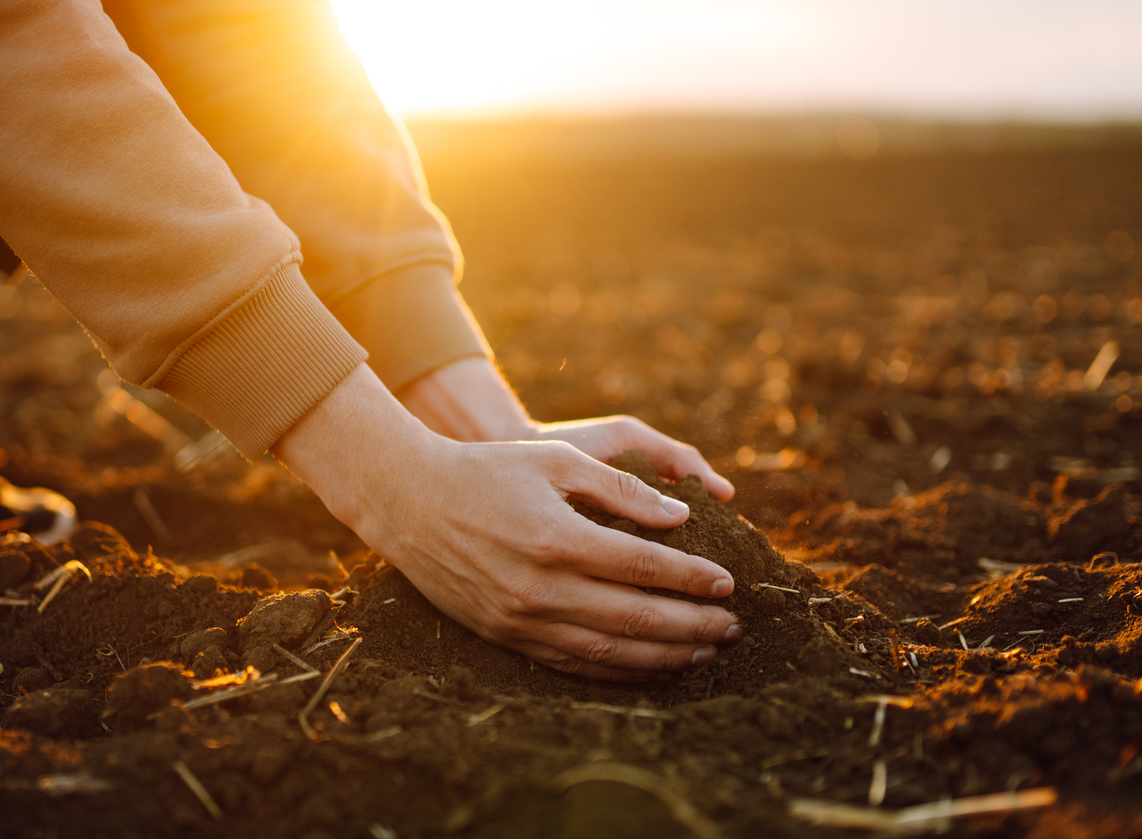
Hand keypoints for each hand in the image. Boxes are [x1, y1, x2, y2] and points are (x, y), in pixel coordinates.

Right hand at [276, 365, 740, 680]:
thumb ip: (621, 489)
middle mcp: (540, 587)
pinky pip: (573, 664)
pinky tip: (650, 667)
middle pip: (635, 617)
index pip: (644, 567)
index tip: (727, 584)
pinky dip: (618, 670)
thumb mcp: (557, 460)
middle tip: (733, 627)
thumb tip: (679, 519)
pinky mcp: (506, 637)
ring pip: (609, 651)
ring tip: (706, 653)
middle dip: (692, 625)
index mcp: (558, 537)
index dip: (692, 578)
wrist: (408, 502)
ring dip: (664, 656)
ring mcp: (522, 619)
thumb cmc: (488, 470)